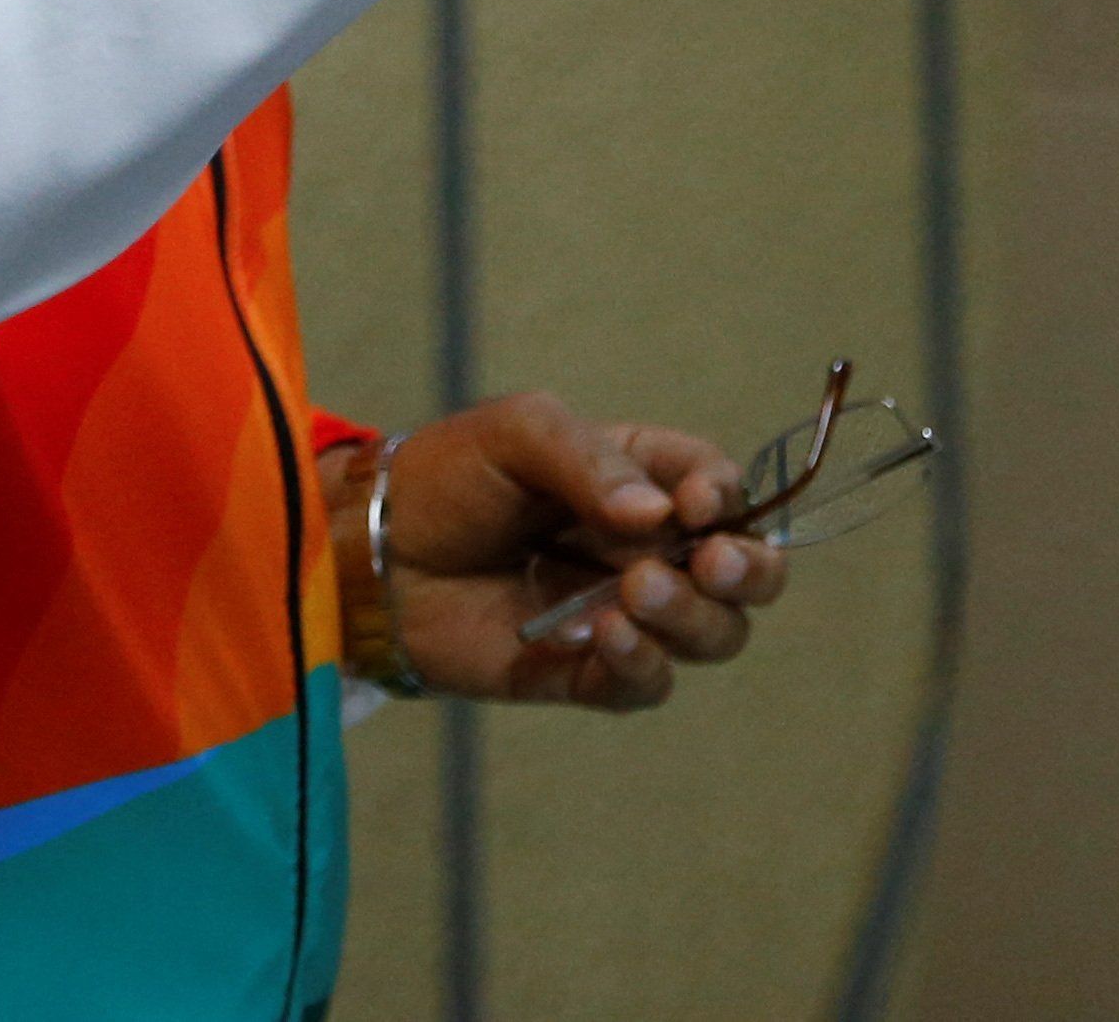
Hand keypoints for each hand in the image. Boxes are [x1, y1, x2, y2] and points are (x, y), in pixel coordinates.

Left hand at [339, 392, 792, 712]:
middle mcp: (646, 548)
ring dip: (691, 617)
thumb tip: (661, 517)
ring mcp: (621, 614)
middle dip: (749, 572)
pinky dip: (642, 664)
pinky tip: (605, 637)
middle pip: (747, 574)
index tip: (696, 506)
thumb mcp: (520, 434)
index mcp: (642, 478)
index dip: (727, 501)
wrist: (368, 553)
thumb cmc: (446, 476)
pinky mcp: (583, 672)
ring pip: (711, 635)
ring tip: (635, 592)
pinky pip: (646, 684)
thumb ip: (593, 463)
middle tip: (711, 563)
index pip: (723, 490)